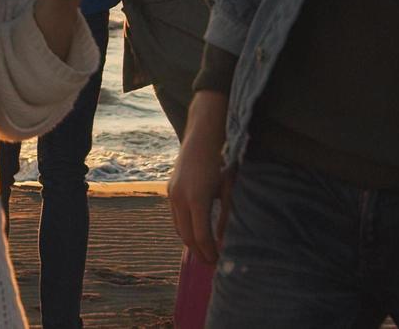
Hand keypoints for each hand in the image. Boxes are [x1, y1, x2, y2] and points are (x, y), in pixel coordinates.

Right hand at [168, 106, 229, 264]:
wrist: (202, 135)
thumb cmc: (221, 160)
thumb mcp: (229, 189)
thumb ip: (225, 216)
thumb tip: (221, 241)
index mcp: (197, 198)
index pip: (201, 235)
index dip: (209, 252)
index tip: (217, 261)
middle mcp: (180, 198)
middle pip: (186, 235)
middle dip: (198, 252)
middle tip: (210, 262)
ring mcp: (172, 193)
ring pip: (177, 227)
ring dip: (189, 242)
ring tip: (203, 251)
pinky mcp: (169, 189)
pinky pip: (174, 216)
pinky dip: (183, 228)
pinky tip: (194, 232)